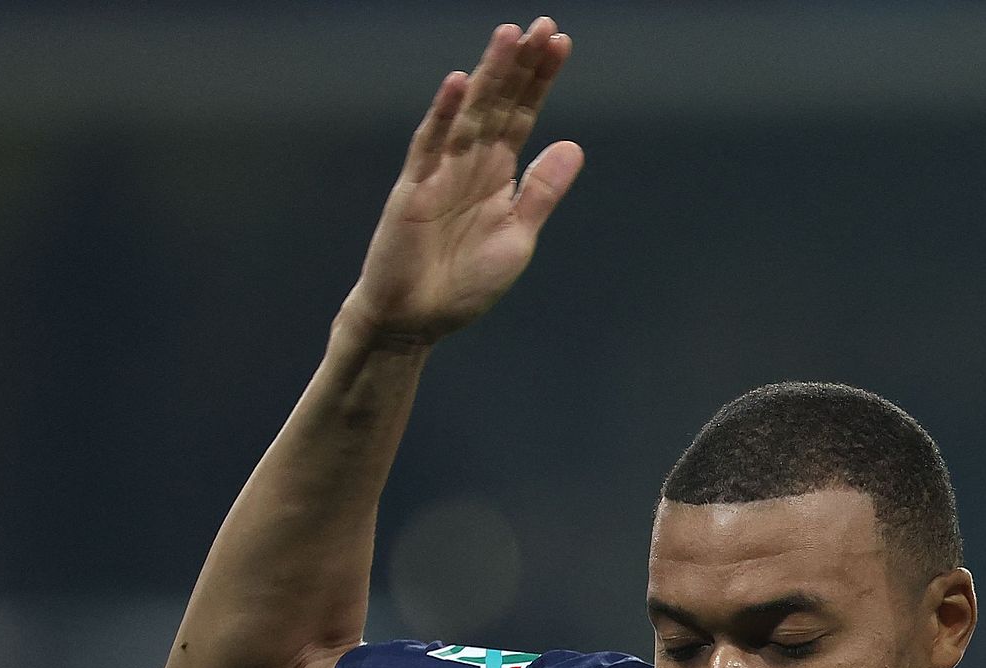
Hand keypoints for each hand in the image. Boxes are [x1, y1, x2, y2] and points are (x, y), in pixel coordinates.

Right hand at [342, 19, 582, 344]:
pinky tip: (457, 85)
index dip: (539, 81)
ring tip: (509, 36)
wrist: (416, 320)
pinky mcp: (412, 190)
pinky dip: (442, 116)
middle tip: (543, 26)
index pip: (522, 116)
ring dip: (488, 76)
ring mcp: (439, 172)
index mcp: (496, 174)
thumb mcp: (518, 236)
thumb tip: (573, 145)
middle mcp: (469, 164)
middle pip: (498, 104)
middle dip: (520, 66)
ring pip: (468, 114)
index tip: (560, 43)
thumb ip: (541, 192)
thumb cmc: (464, 282)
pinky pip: (429, 146)